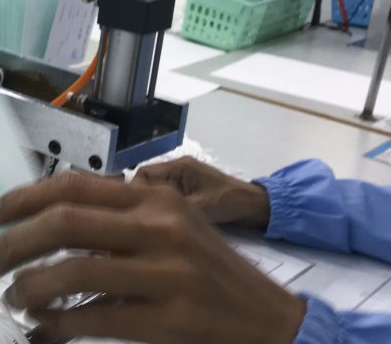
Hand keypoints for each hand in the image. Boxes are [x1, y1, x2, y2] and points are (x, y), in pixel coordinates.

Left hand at [0, 173, 305, 343]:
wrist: (267, 318)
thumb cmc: (208, 272)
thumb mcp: (171, 227)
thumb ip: (118, 219)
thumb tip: (43, 223)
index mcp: (154, 198)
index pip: (73, 186)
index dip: (21, 199)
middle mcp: (160, 226)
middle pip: (65, 222)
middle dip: (15, 243)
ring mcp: (168, 272)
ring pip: (75, 271)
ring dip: (31, 287)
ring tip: (14, 298)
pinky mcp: (171, 317)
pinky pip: (96, 318)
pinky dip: (59, 325)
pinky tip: (43, 330)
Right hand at [133, 156, 271, 227]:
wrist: (255, 206)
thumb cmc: (230, 201)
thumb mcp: (201, 207)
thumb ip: (173, 208)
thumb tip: (147, 218)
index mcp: (179, 166)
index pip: (142, 174)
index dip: (135, 191)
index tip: (136, 212)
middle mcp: (178, 169)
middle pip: (146, 182)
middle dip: (142, 200)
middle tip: (143, 221)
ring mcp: (183, 180)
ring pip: (156, 192)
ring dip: (154, 206)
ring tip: (153, 224)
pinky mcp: (188, 191)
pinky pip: (167, 198)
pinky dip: (164, 210)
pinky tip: (166, 224)